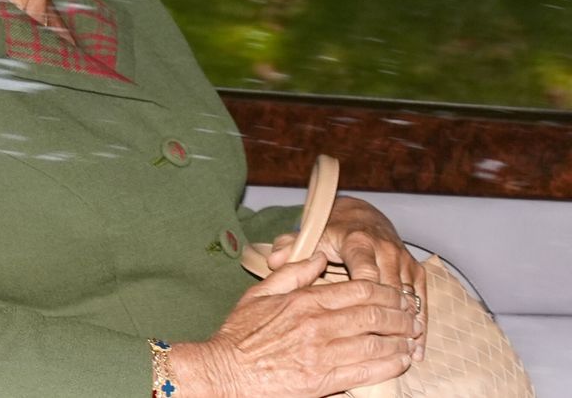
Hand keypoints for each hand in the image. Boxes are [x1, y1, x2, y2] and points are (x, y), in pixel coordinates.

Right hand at [170, 252, 419, 397]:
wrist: (224, 370)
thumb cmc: (239, 334)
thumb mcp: (260, 293)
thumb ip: (292, 273)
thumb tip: (319, 256)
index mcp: (304, 301)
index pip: (359, 290)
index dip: (386, 291)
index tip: (398, 295)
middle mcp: (317, 325)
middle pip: (374, 315)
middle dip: (401, 315)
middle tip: (413, 317)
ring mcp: (322, 354)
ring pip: (376, 343)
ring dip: (400, 340)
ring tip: (412, 338)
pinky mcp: (323, 381)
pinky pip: (366, 371)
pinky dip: (389, 365)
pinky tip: (400, 361)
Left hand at [267, 196, 425, 358]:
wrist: (360, 218)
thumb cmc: (330, 233)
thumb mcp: (308, 237)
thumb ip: (290, 248)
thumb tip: (273, 259)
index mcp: (357, 242)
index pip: (365, 274)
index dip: (365, 300)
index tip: (360, 326)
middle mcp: (385, 249)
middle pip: (391, 289)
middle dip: (391, 319)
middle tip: (387, 348)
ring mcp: (403, 259)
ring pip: (410, 296)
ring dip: (409, 325)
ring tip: (406, 353)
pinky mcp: (414, 269)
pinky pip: (421, 297)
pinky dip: (421, 321)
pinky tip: (417, 346)